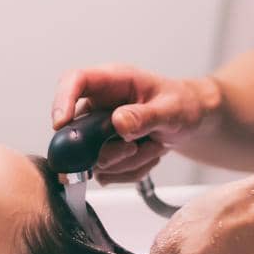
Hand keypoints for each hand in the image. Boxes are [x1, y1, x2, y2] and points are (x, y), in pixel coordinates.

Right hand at [50, 63, 219, 184]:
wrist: (192, 121)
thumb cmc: (183, 104)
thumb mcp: (172, 108)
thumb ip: (146, 116)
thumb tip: (118, 123)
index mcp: (112, 81)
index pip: (74, 81)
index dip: (62, 100)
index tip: (61, 123)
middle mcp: (99, 104)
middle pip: (76, 131)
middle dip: (106, 149)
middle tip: (133, 148)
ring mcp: (98, 130)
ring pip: (92, 158)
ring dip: (125, 162)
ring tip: (153, 147)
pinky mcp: (102, 151)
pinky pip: (105, 172)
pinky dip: (130, 172)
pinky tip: (148, 155)